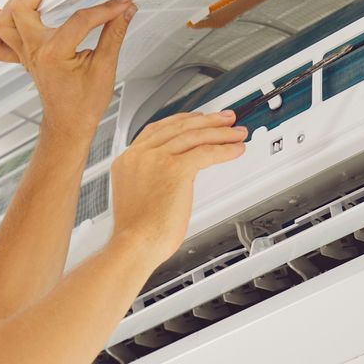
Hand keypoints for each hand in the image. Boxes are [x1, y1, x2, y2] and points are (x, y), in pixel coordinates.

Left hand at [0, 0, 134, 136]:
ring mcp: (25, 55)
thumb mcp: (105, 67)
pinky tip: (1, 12)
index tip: (120, 3)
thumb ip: (114, 34)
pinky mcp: (23, 59)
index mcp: (54, 54)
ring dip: (17, 0)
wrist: (69, 125)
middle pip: (23, 7)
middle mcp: (34, 52)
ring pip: (5, 21)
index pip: (80, 19)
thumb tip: (124, 10)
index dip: (104, 8)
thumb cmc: (83, 104)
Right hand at [107, 111, 248, 261]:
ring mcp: (156, 159)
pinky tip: (235, 150)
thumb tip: (172, 178)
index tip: (197, 119)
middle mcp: (140, 155)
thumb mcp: (138, 196)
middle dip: (207, 121)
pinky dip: (224, 150)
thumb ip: (151, 179)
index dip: (182, 121)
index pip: (158, 129)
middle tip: (224, 119)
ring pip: (194, 136)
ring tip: (236, 132)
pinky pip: (206, 152)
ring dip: (220, 132)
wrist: (135, 244)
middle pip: (179, 127)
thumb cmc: (137, 232)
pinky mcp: (174, 169)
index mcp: (128, 160)